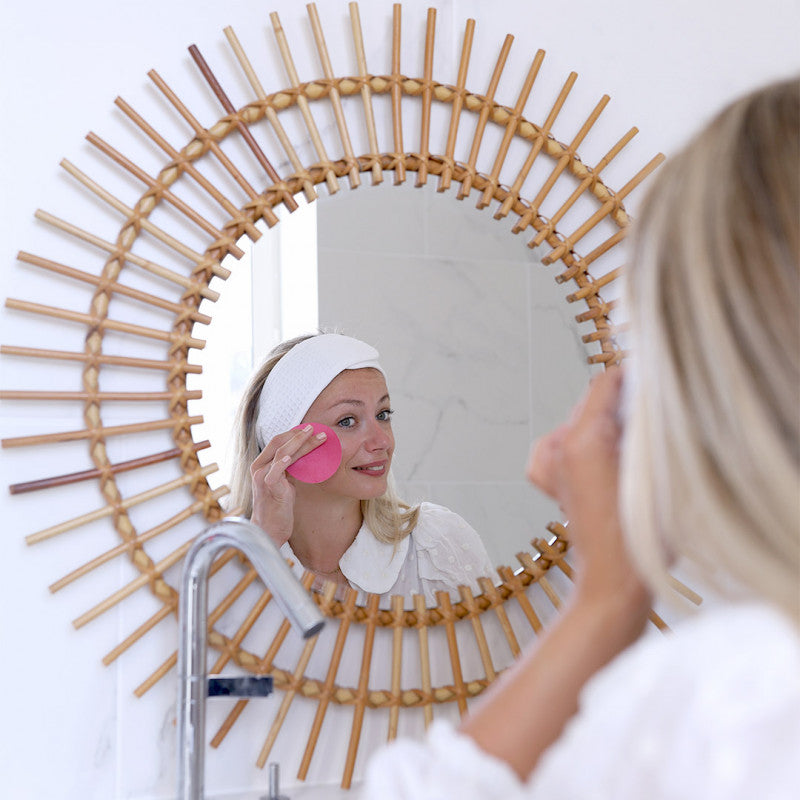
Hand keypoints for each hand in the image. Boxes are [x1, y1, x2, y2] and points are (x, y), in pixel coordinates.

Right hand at [249, 424, 326, 547]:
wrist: (269, 531)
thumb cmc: (278, 508)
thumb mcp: (284, 483)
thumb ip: (288, 469)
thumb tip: (304, 456)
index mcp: (261, 465)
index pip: (277, 442)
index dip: (293, 433)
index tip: (310, 429)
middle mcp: (258, 468)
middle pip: (278, 442)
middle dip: (299, 434)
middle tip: (316, 428)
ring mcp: (262, 477)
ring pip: (281, 453)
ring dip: (302, 443)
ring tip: (318, 437)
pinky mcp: (268, 487)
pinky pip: (276, 470)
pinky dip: (284, 461)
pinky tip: (292, 455)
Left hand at [527, 368, 647, 604]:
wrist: (614, 582)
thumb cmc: (641, 538)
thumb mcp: (660, 473)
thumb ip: (651, 429)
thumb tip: (651, 398)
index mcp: (582, 440)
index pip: (605, 384)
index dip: (633, 378)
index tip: (654, 382)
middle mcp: (559, 447)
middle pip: (593, 403)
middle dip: (622, 406)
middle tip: (651, 425)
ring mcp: (550, 464)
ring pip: (581, 422)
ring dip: (606, 427)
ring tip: (630, 453)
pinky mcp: (550, 480)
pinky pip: (563, 444)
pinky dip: (581, 444)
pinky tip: (600, 462)